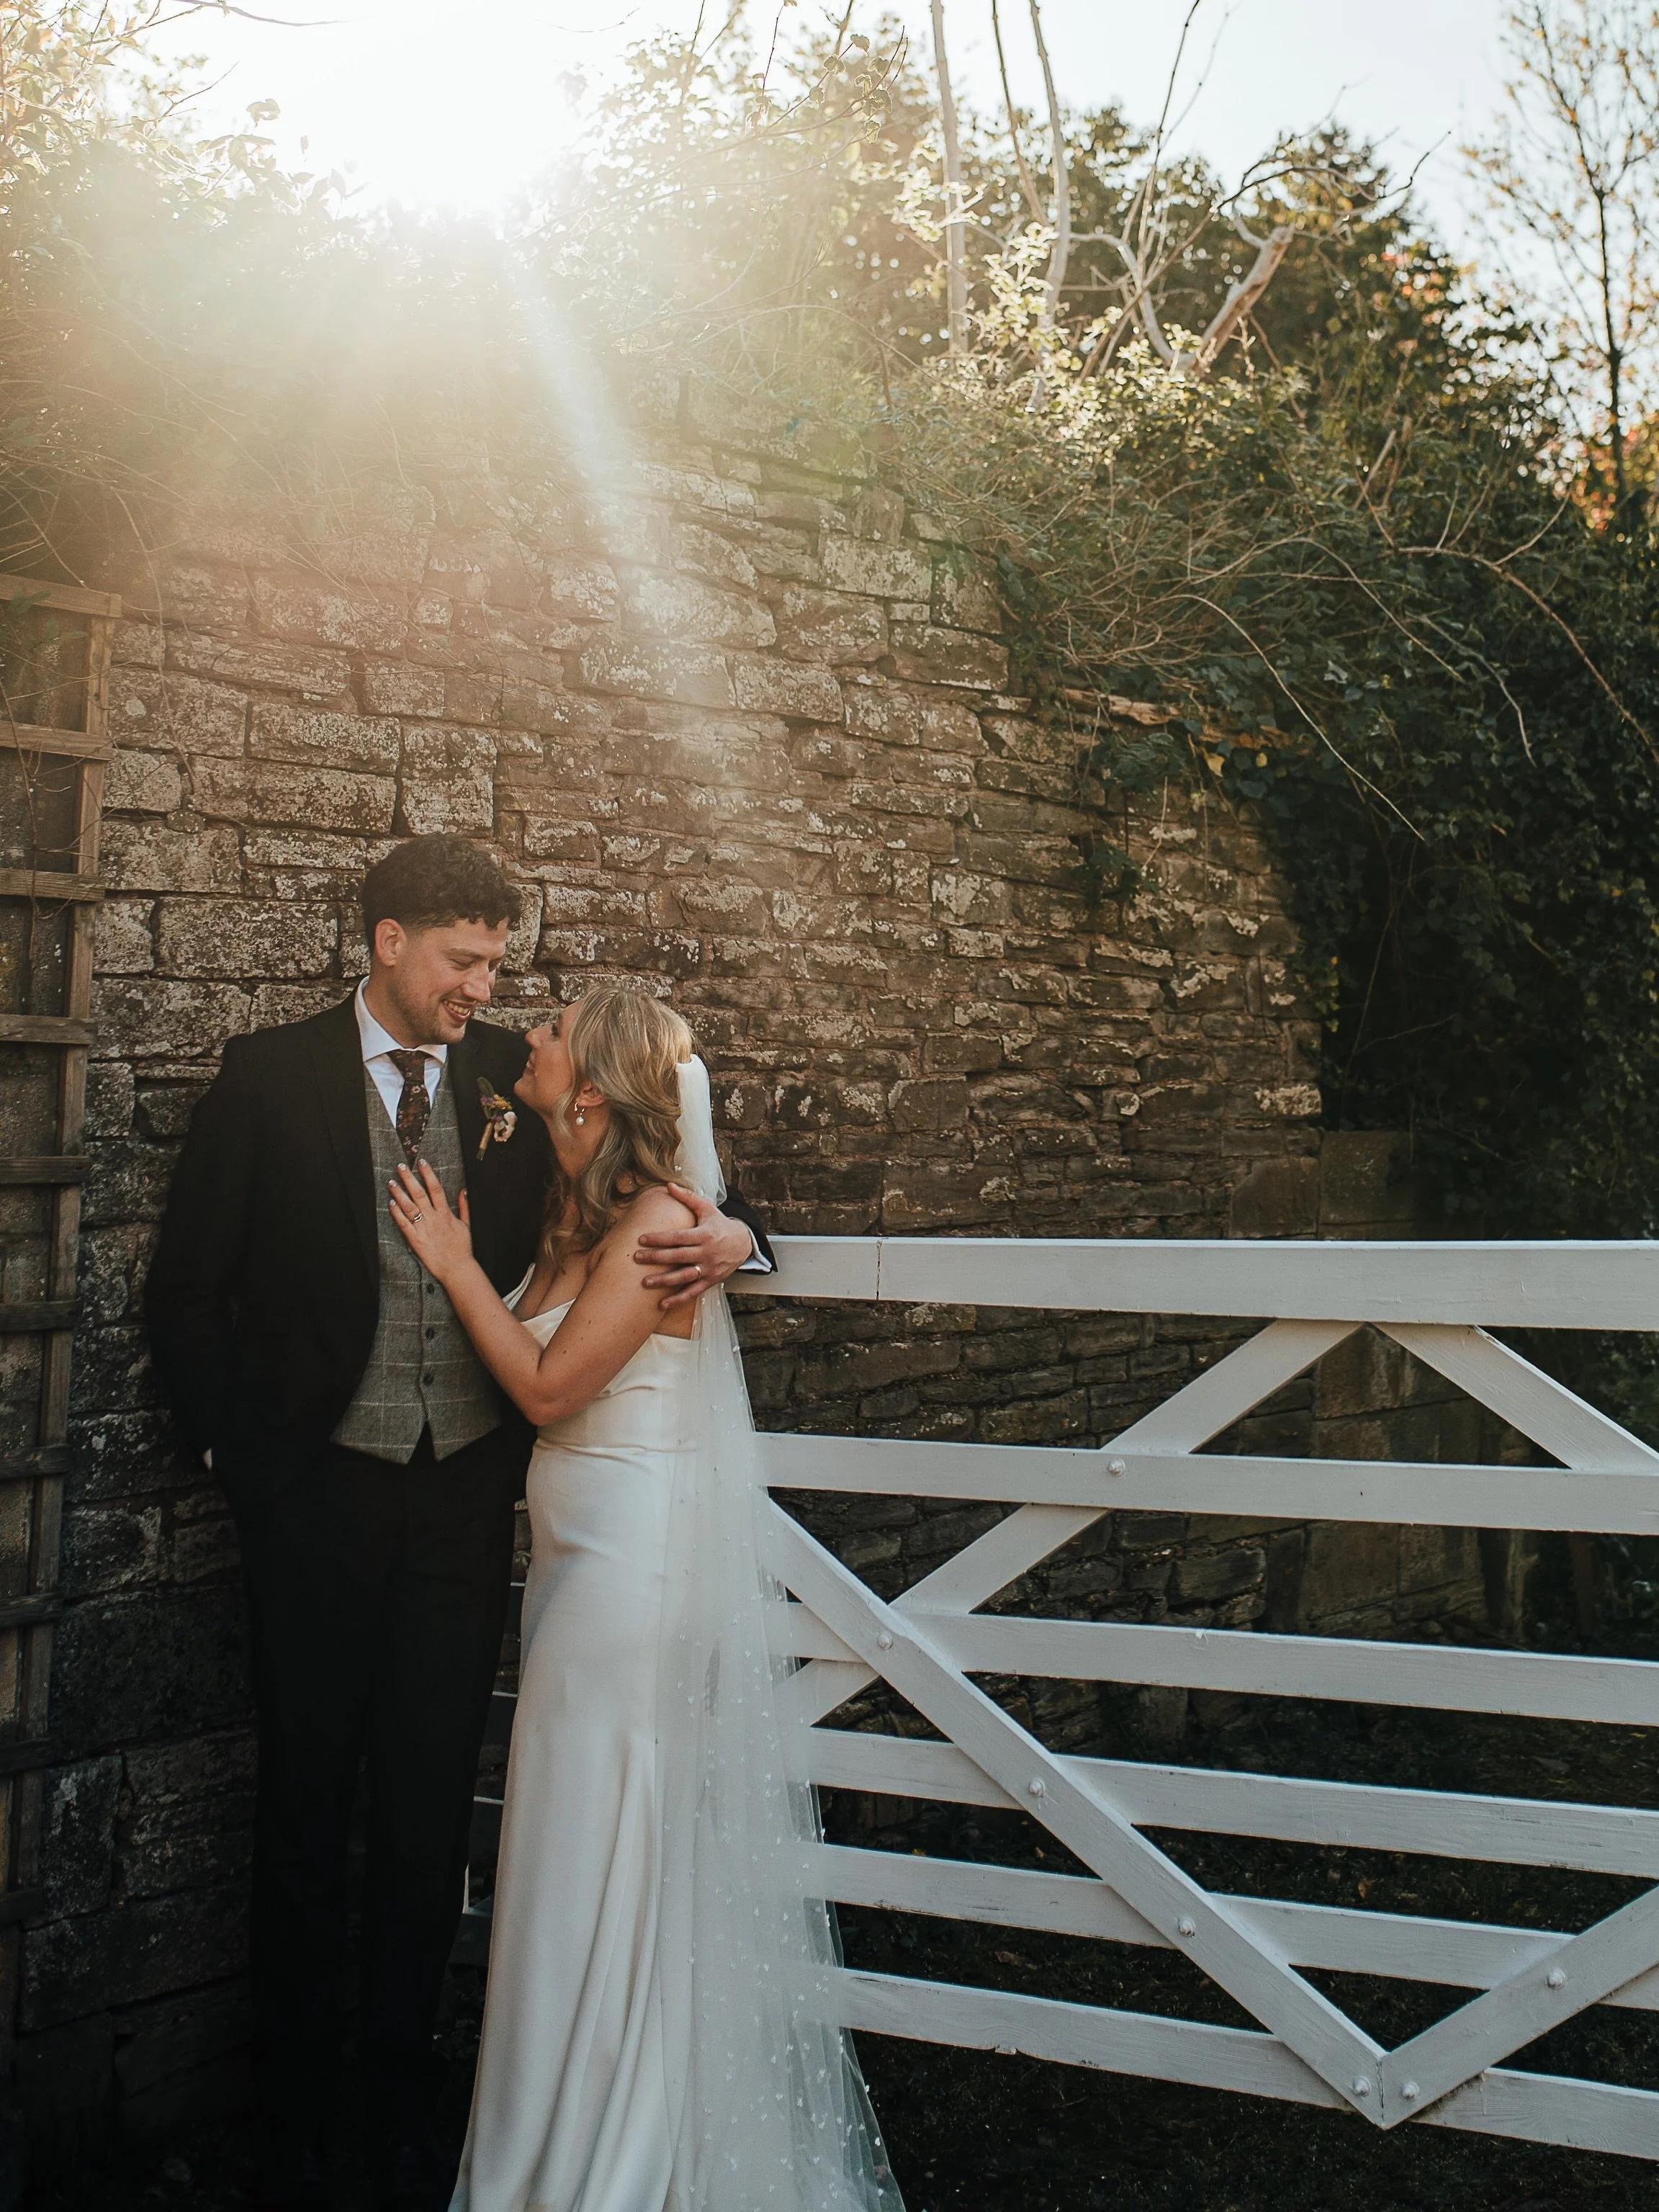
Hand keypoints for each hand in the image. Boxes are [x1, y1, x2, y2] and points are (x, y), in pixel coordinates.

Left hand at [388, 1159, 473, 1282]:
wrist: (457, 1269)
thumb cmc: (462, 1248)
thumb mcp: (466, 1225)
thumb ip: (464, 1206)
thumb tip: (463, 1190)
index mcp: (446, 1213)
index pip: (436, 1188)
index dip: (428, 1174)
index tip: (422, 1162)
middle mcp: (434, 1218)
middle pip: (420, 1193)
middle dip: (409, 1178)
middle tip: (400, 1166)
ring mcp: (424, 1229)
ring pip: (409, 1207)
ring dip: (399, 1193)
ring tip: (391, 1182)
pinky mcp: (416, 1240)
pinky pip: (404, 1224)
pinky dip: (397, 1213)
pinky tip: (390, 1203)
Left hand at [633, 1184, 753, 1309]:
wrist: (744, 1244)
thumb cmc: (720, 1224)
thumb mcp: (707, 1209)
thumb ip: (688, 1198)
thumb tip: (669, 1185)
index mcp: (704, 1234)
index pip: (678, 1237)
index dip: (659, 1238)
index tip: (641, 1239)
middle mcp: (706, 1252)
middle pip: (677, 1256)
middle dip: (656, 1257)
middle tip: (636, 1258)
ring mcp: (708, 1269)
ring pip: (683, 1276)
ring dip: (664, 1281)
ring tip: (645, 1283)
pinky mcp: (710, 1281)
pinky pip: (693, 1291)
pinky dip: (678, 1299)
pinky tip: (662, 1304)